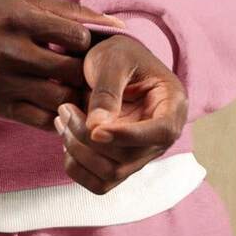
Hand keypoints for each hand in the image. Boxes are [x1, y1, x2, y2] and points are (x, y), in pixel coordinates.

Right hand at [0, 0, 126, 130]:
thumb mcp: (27, 2)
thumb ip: (71, 13)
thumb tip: (117, 26)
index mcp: (19, 19)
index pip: (75, 37)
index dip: (89, 43)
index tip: (88, 46)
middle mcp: (10, 50)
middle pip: (69, 71)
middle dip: (88, 74)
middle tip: (97, 75)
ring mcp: (3, 81)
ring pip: (59, 98)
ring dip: (78, 98)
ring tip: (85, 92)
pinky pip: (41, 120)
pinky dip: (60, 116)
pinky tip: (67, 108)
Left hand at [53, 33, 186, 194]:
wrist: (111, 60)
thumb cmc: (118, 52)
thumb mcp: (114, 59)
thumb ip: (107, 91)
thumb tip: (96, 130)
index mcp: (172, 105)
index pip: (160, 133)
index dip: (127, 136)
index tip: (95, 129)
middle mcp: (160, 136)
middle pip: (129, 159)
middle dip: (88, 139)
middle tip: (64, 108)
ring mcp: (141, 153)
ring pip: (110, 174)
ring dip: (78, 150)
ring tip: (63, 117)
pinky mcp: (121, 164)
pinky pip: (99, 183)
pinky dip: (76, 165)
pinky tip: (66, 136)